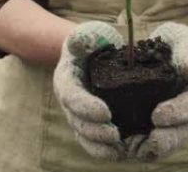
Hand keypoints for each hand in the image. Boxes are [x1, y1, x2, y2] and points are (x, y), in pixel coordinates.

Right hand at [52, 21, 125, 159]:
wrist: (92, 54)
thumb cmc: (92, 43)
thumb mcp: (87, 35)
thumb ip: (83, 37)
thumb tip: (78, 40)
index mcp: (66, 79)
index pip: (72, 96)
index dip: (86, 107)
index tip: (105, 113)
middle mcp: (69, 101)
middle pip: (77, 121)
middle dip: (94, 131)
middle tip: (115, 134)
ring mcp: (79, 115)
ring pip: (84, 136)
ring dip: (99, 145)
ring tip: (119, 149)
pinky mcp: (91, 123)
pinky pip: (93, 142)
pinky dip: (104, 150)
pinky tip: (121, 152)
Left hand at [130, 22, 187, 160]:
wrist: (175, 51)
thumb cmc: (181, 44)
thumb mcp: (186, 41)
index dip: (177, 113)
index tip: (158, 115)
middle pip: (184, 130)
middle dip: (168, 138)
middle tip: (151, 140)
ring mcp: (178, 119)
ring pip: (171, 140)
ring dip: (156, 147)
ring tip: (137, 149)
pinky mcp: (161, 122)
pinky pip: (155, 140)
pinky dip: (143, 146)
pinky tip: (126, 148)